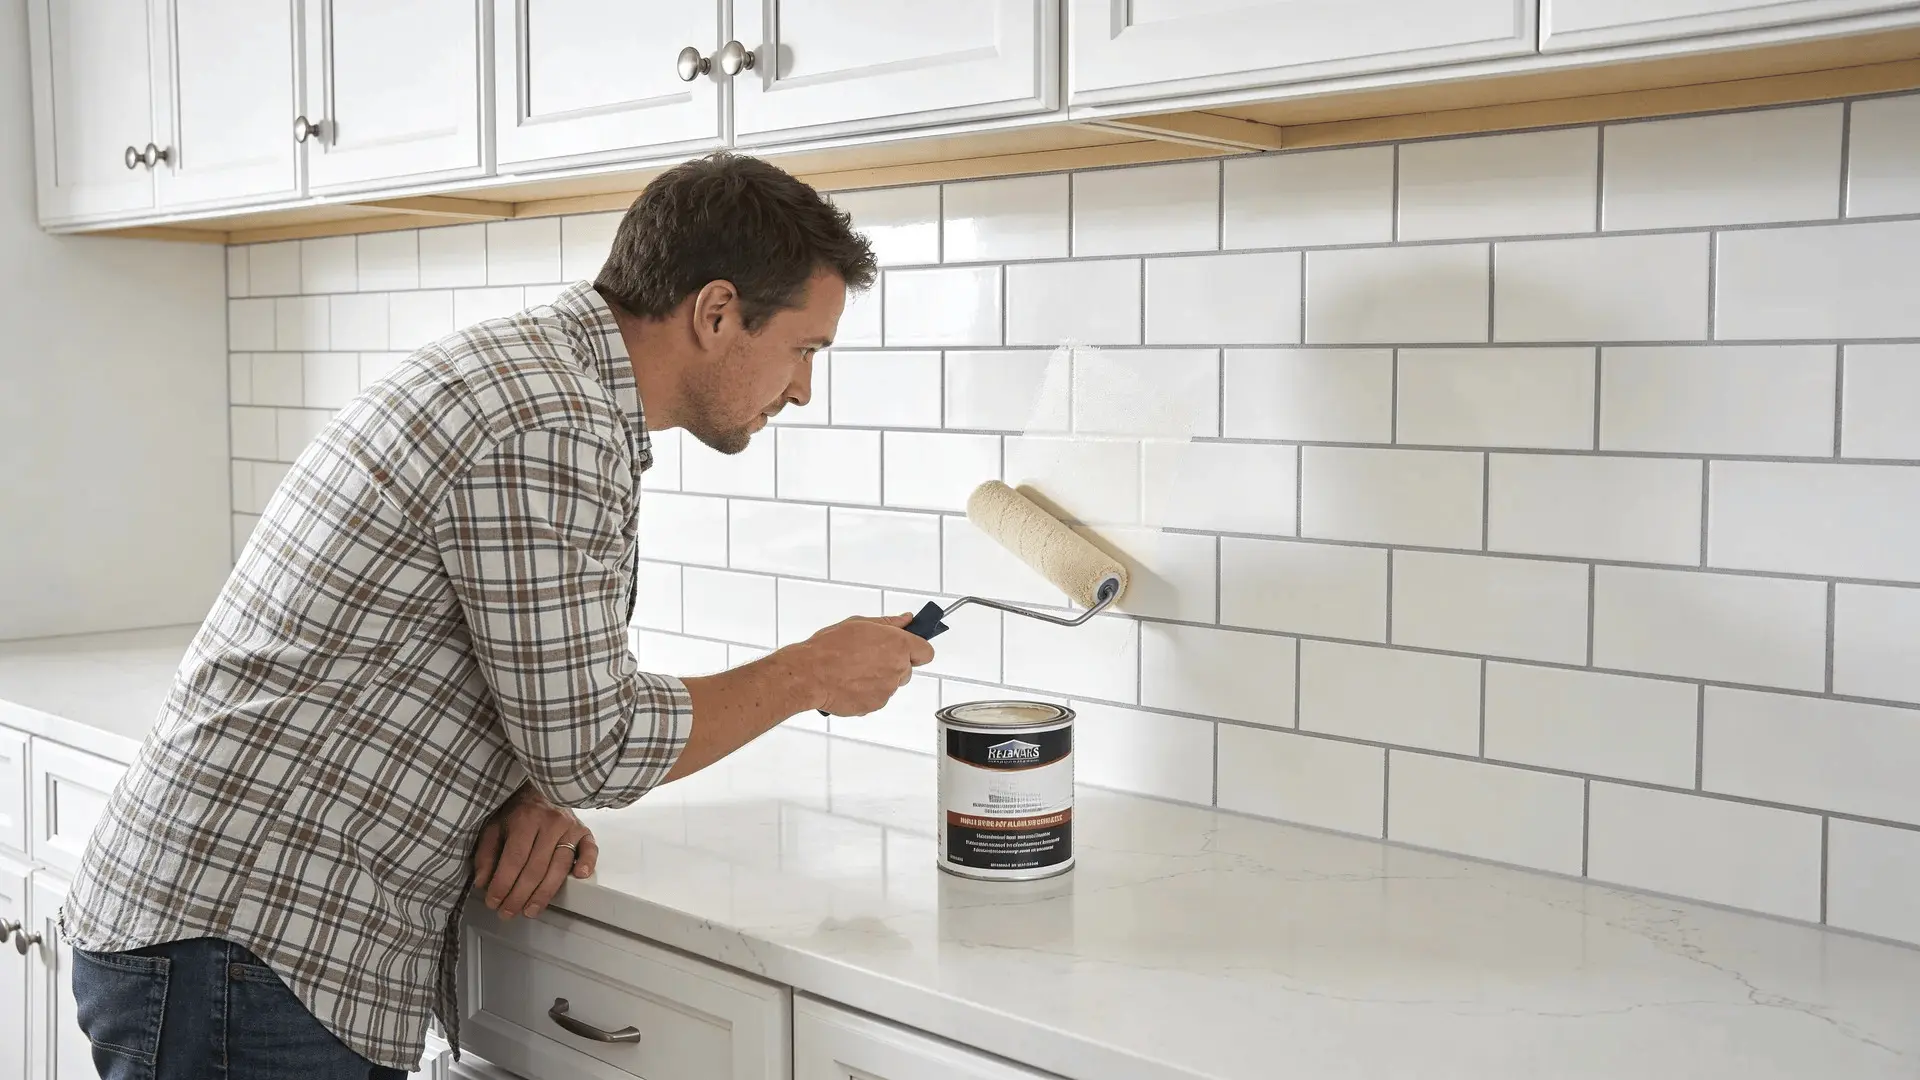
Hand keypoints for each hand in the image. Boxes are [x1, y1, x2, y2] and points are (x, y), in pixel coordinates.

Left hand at [472, 783, 599, 919]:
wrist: (541, 786)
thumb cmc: (517, 809)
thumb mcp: (494, 826)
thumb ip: (486, 853)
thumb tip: (483, 882)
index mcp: (525, 819)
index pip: (514, 859)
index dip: (503, 884)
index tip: (493, 902)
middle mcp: (550, 822)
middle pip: (536, 868)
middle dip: (520, 896)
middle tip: (508, 912)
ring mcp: (569, 827)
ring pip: (559, 867)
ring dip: (545, 893)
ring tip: (530, 910)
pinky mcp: (584, 831)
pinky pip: (590, 849)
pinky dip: (586, 864)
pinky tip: (579, 878)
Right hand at [795, 613, 934, 715]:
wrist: (810, 674)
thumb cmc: (830, 648)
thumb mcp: (860, 624)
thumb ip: (888, 623)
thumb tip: (906, 619)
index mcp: (898, 644)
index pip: (926, 651)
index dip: (917, 649)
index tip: (908, 648)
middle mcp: (897, 668)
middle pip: (907, 669)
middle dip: (892, 664)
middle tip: (868, 657)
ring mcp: (887, 689)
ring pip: (891, 684)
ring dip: (878, 678)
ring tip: (853, 670)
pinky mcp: (875, 705)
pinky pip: (877, 698)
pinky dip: (867, 692)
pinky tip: (849, 683)